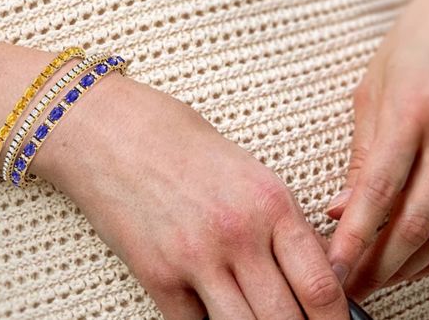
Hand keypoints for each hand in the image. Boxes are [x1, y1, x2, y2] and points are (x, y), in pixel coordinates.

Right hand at [34, 72, 349, 318]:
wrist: (106, 128)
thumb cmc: (175, 139)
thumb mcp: (245, 169)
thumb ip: (279, 222)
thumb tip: (311, 271)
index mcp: (269, 202)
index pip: (321, 285)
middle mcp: (236, 234)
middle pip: (286, 319)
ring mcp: (193, 258)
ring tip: (254, 319)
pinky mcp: (154, 274)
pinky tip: (209, 309)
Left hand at [325, 0, 428, 301]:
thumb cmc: (417, 43)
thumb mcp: (375, 89)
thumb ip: (361, 154)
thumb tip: (341, 209)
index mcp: (409, 115)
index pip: (377, 194)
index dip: (354, 240)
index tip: (332, 269)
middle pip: (415, 222)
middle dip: (381, 265)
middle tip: (351, 287)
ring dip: (415, 265)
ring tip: (382, 282)